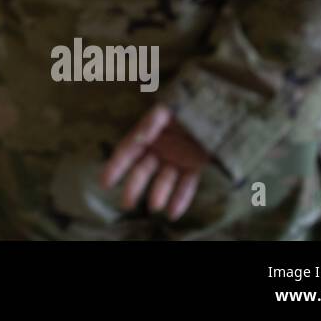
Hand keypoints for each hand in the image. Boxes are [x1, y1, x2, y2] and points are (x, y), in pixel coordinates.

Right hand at [100, 104, 210, 220]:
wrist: (215, 108)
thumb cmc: (186, 106)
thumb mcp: (167, 110)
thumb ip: (152, 122)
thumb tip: (138, 138)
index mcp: (147, 134)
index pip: (127, 152)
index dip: (116, 167)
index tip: (105, 183)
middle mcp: (159, 149)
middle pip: (143, 171)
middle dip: (134, 187)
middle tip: (126, 205)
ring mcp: (176, 158)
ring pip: (164, 180)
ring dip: (159, 193)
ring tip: (155, 207)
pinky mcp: (194, 165)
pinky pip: (187, 184)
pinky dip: (180, 198)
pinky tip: (173, 213)